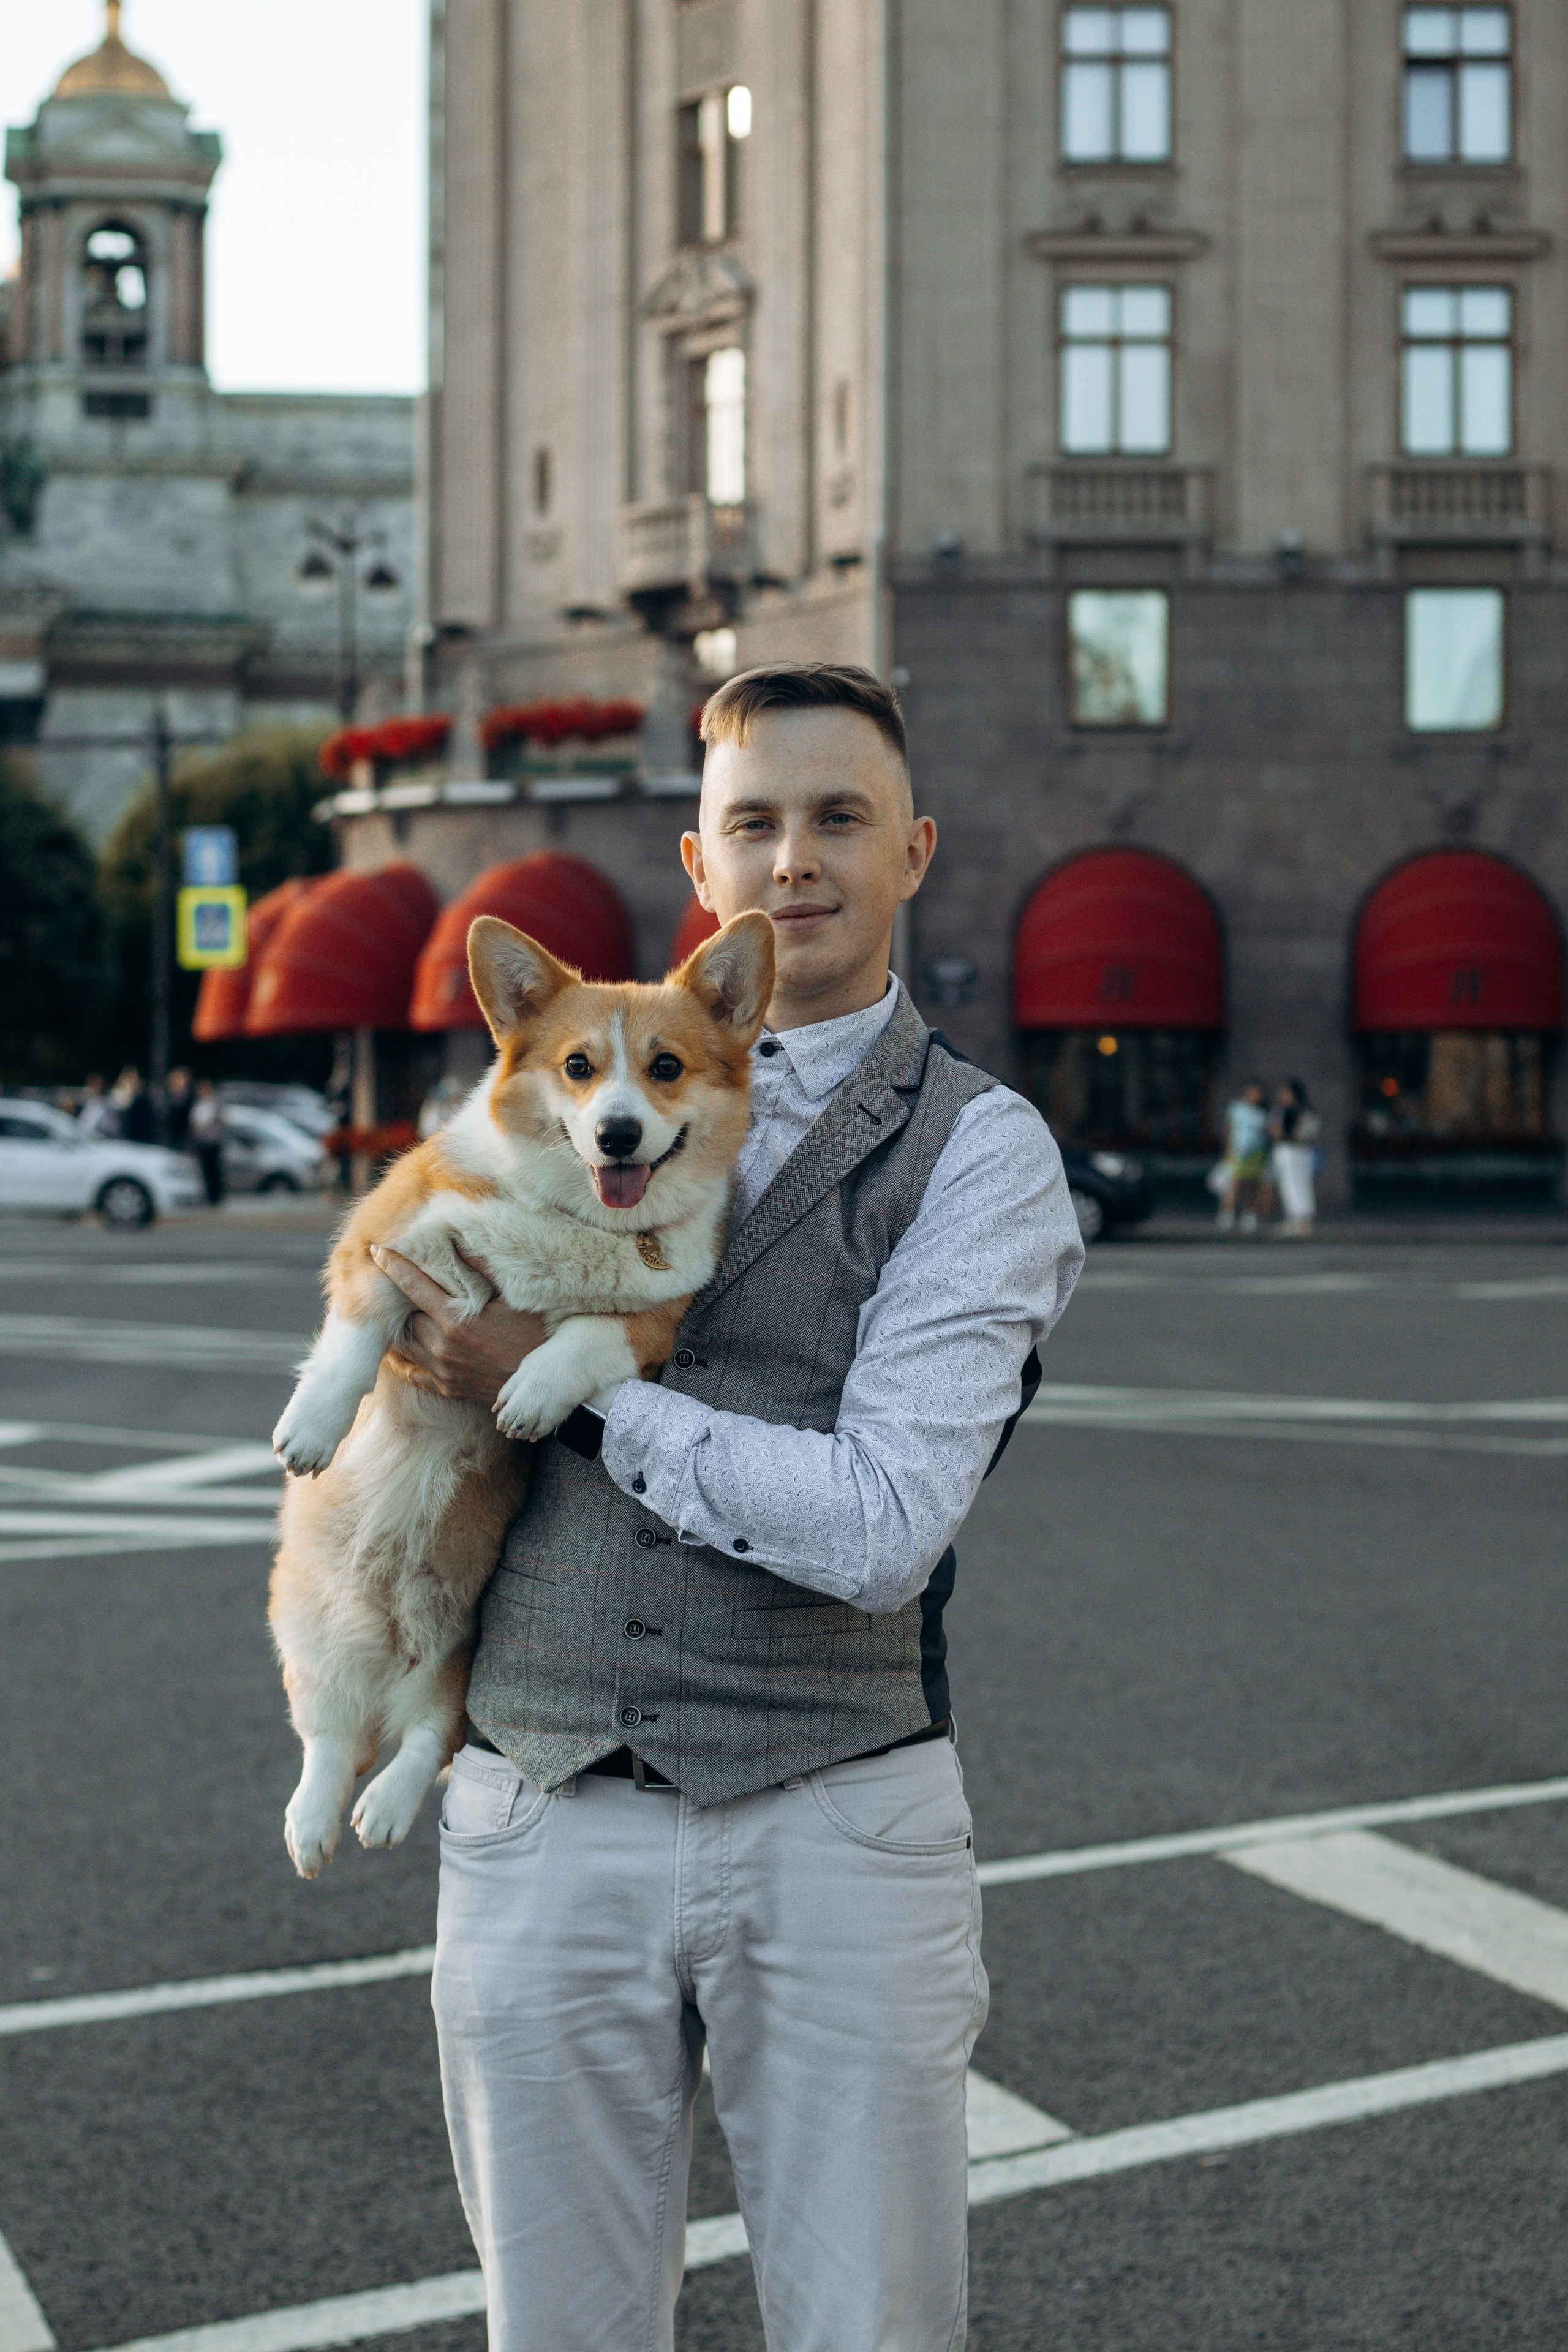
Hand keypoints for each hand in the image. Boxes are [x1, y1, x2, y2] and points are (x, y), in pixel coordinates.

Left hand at [372, 1243, 547, 1409]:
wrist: (545, 1387)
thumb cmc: (536, 1337)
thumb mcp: (516, 1299)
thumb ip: (484, 1271)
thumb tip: (460, 1244)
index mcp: (456, 1320)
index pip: (414, 1286)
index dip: (393, 1266)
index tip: (377, 1251)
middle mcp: (442, 1346)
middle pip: (404, 1317)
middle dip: (396, 1299)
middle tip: (389, 1283)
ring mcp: (443, 1370)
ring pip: (404, 1346)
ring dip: (397, 1328)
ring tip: (391, 1314)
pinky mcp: (448, 1388)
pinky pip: (412, 1375)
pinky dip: (401, 1361)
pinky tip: (396, 1352)